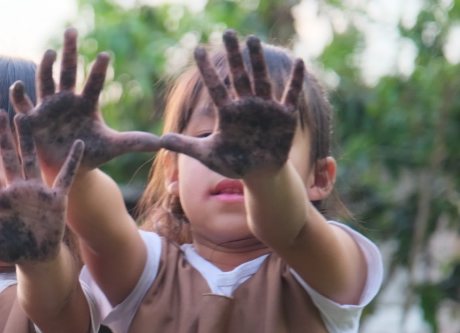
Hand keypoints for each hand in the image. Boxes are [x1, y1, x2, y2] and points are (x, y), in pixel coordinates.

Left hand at [0, 110, 82, 263]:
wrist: (35, 257)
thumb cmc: (9, 249)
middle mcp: (17, 190)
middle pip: (9, 157)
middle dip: (3, 136)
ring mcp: (37, 192)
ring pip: (32, 160)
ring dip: (29, 140)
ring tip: (25, 117)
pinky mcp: (56, 199)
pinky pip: (65, 177)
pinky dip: (72, 162)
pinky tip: (77, 144)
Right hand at [10, 28, 158, 173]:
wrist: (68, 168)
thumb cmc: (91, 154)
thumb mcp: (113, 148)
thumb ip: (135, 141)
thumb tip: (162, 142)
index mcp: (87, 103)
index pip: (94, 82)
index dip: (98, 70)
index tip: (105, 55)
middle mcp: (67, 99)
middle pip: (68, 71)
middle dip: (70, 51)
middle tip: (72, 31)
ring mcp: (48, 107)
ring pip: (46, 81)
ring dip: (46, 67)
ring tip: (50, 53)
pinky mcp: (32, 119)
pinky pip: (24, 104)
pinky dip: (18, 95)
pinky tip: (17, 84)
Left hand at [161, 30, 304, 178]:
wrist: (259, 173)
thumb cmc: (232, 162)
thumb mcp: (207, 155)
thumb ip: (185, 146)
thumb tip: (160, 140)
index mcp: (227, 112)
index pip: (215, 86)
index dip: (206, 68)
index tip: (197, 49)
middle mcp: (246, 105)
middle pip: (239, 75)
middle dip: (234, 55)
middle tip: (228, 32)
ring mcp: (266, 108)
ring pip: (260, 80)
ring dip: (258, 61)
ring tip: (252, 39)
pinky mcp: (285, 116)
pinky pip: (291, 95)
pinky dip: (295, 81)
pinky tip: (299, 62)